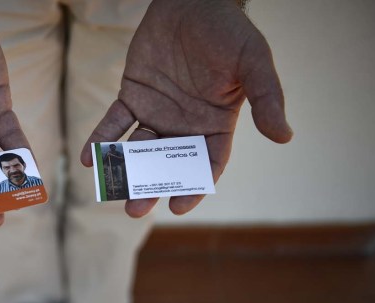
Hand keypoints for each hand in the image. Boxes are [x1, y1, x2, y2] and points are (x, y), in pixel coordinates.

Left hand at [81, 0, 292, 216]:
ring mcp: (157, 113)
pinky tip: (89, 157)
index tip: (178, 205)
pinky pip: (114, 123)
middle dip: (151, 187)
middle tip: (135, 209)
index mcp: (215, 125)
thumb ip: (266, 98)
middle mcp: (184, 126)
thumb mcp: (252, 61)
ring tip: (112, 189)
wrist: (192, 0)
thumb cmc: (227, 30)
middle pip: (166, 165)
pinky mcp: (132, 97)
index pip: (205, 164)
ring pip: (138, 150)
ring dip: (124, 170)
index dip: (193, 186)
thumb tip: (285, 136)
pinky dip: (101, 139)